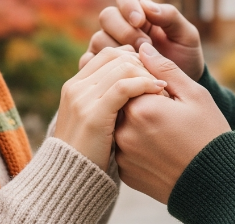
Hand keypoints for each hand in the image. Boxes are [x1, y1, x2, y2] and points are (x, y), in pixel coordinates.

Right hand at [55, 46, 166, 170]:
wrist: (71, 180)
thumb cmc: (90, 152)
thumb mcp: (94, 119)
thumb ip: (105, 98)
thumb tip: (129, 81)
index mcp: (75, 85)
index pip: (108, 54)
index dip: (133, 57)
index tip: (152, 71)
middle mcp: (76, 87)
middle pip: (116, 56)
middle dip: (142, 63)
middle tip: (161, 76)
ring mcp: (82, 100)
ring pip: (122, 67)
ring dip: (147, 73)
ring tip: (163, 86)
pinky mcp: (93, 115)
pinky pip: (124, 87)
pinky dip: (145, 84)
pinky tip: (160, 91)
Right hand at [81, 0, 204, 80]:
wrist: (179, 89)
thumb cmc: (184, 58)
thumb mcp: (186, 36)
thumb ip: (170, 16)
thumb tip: (146, 5)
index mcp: (140, 12)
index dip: (128, 6)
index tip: (140, 21)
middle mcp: (119, 26)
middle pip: (107, 16)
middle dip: (125, 31)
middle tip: (144, 47)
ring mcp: (107, 46)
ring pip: (98, 38)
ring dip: (118, 51)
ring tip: (139, 64)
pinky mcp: (100, 66)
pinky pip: (90, 61)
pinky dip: (103, 67)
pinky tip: (121, 74)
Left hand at [114, 44, 230, 203]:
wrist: (215, 184)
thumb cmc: (209, 135)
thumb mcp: (194, 95)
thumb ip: (165, 70)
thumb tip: (143, 48)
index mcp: (141, 107)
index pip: (129, 78)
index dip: (147, 79)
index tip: (165, 89)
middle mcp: (125, 131)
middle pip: (121, 100)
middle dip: (137, 98)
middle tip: (164, 108)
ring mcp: (122, 154)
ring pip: (119, 124)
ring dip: (134, 120)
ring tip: (161, 127)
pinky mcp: (124, 171)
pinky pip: (121, 147)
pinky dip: (133, 142)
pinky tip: (156, 145)